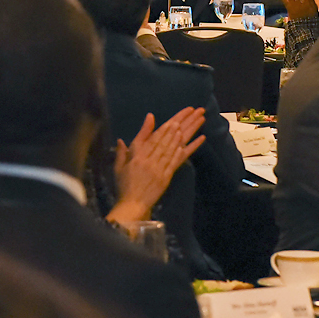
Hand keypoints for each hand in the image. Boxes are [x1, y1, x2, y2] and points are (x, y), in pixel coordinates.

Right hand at [109, 107, 206, 223]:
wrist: (131, 205)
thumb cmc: (124, 186)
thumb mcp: (119, 167)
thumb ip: (122, 152)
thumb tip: (121, 139)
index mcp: (137, 156)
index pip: (153, 138)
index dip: (165, 128)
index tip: (175, 119)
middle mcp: (149, 160)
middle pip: (167, 138)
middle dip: (180, 123)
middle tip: (192, 112)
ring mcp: (159, 168)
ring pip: (174, 146)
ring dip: (187, 132)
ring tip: (197, 120)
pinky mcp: (167, 176)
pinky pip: (178, 160)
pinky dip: (189, 149)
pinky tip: (198, 139)